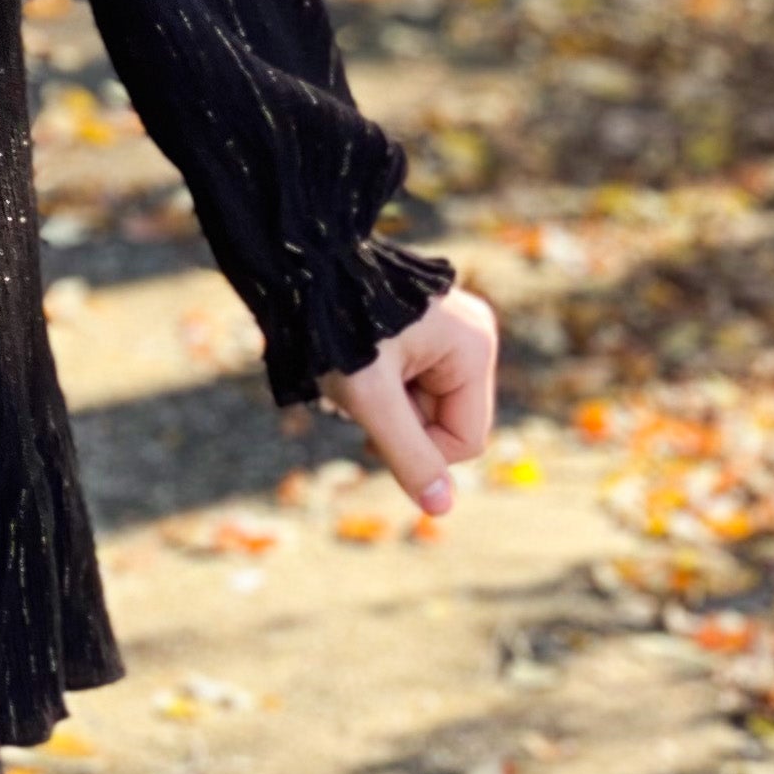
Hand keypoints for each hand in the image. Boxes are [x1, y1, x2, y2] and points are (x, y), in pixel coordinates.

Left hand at [313, 287, 498, 519]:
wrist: (298, 264)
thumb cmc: (333, 327)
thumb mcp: (370, 398)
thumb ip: (409, 454)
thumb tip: (442, 509)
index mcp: (474, 349)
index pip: (465, 439)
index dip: (419, 450)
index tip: (371, 429)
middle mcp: (473, 337)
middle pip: (446, 421)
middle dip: (399, 421)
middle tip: (357, 393)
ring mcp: (450, 330)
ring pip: (425, 404)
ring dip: (385, 404)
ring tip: (350, 373)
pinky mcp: (425, 328)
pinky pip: (413, 381)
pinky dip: (382, 385)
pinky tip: (354, 363)